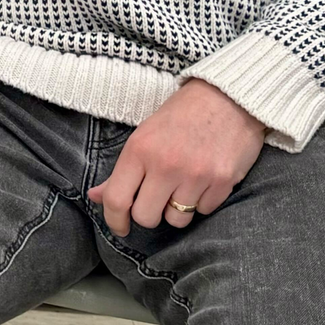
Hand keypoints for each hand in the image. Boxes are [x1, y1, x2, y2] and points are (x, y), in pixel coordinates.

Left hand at [86, 79, 265, 236]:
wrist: (228, 97)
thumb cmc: (182, 115)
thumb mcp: (144, 136)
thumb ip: (122, 171)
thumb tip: (96, 196)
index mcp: (139, 150)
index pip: (117, 199)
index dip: (114, 220)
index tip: (120, 227)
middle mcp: (165, 165)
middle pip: (146, 217)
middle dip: (149, 214)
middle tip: (156, 198)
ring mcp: (195, 175)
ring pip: (176, 220)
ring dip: (177, 210)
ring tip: (183, 185)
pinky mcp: (223, 182)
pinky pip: (204, 211)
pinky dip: (202, 202)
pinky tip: (204, 180)